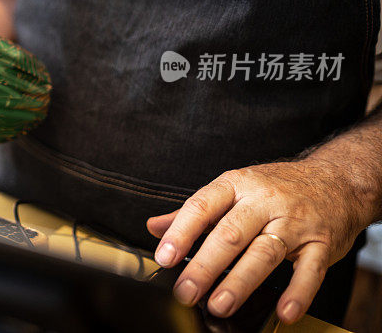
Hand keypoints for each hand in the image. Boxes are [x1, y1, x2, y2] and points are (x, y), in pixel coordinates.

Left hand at [146, 153, 373, 323]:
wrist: (335, 180)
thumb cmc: (276, 188)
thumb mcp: (233, 188)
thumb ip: (194, 211)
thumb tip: (154, 227)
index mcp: (237, 185)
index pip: (203, 206)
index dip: (181, 232)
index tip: (164, 256)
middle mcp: (264, 201)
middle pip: (230, 234)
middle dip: (204, 265)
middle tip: (185, 291)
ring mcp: (295, 222)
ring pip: (264, 252)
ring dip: (240, 282)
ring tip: (219, 305)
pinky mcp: (322, 243)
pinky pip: (310, 269)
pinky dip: (298, 292)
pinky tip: (284, 310)